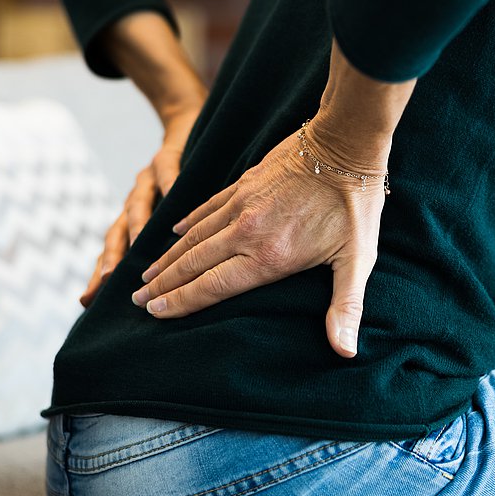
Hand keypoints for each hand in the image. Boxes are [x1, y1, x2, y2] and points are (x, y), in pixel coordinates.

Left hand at [78, 99, 201, 307]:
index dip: (99, 275)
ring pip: (138, 205)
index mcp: (132, 220)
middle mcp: (133, 202)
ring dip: (138, 224)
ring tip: (139, 243)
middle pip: (116, 233)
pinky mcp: (165, 156)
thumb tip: (165, 284)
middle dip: (112, 256)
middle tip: (107, 280)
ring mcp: (146, 179)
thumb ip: (164, 243)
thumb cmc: (181, 180)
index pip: (112, 252)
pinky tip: (176, 192)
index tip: (85, 302)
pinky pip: (167, 172)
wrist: (186, 128)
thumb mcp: (169, 214)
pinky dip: (171, 183)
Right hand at [128, 114, 390, 357]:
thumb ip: (346, 306)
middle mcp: (246, 232)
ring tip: (145, 274)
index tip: (155, 313)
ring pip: (193, 237)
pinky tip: (173, 232)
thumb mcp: (357, 259)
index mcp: (269, 256)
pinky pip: (206, 208)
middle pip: (193, 264)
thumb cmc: (355, 205)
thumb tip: (345, 352)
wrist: (344, 143)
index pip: (213, 287)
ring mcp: (241, 205)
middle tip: (137, 301)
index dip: (181, 302)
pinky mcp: (243, 184)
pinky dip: (187, 223)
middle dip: (163, 285)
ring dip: (168, 258)